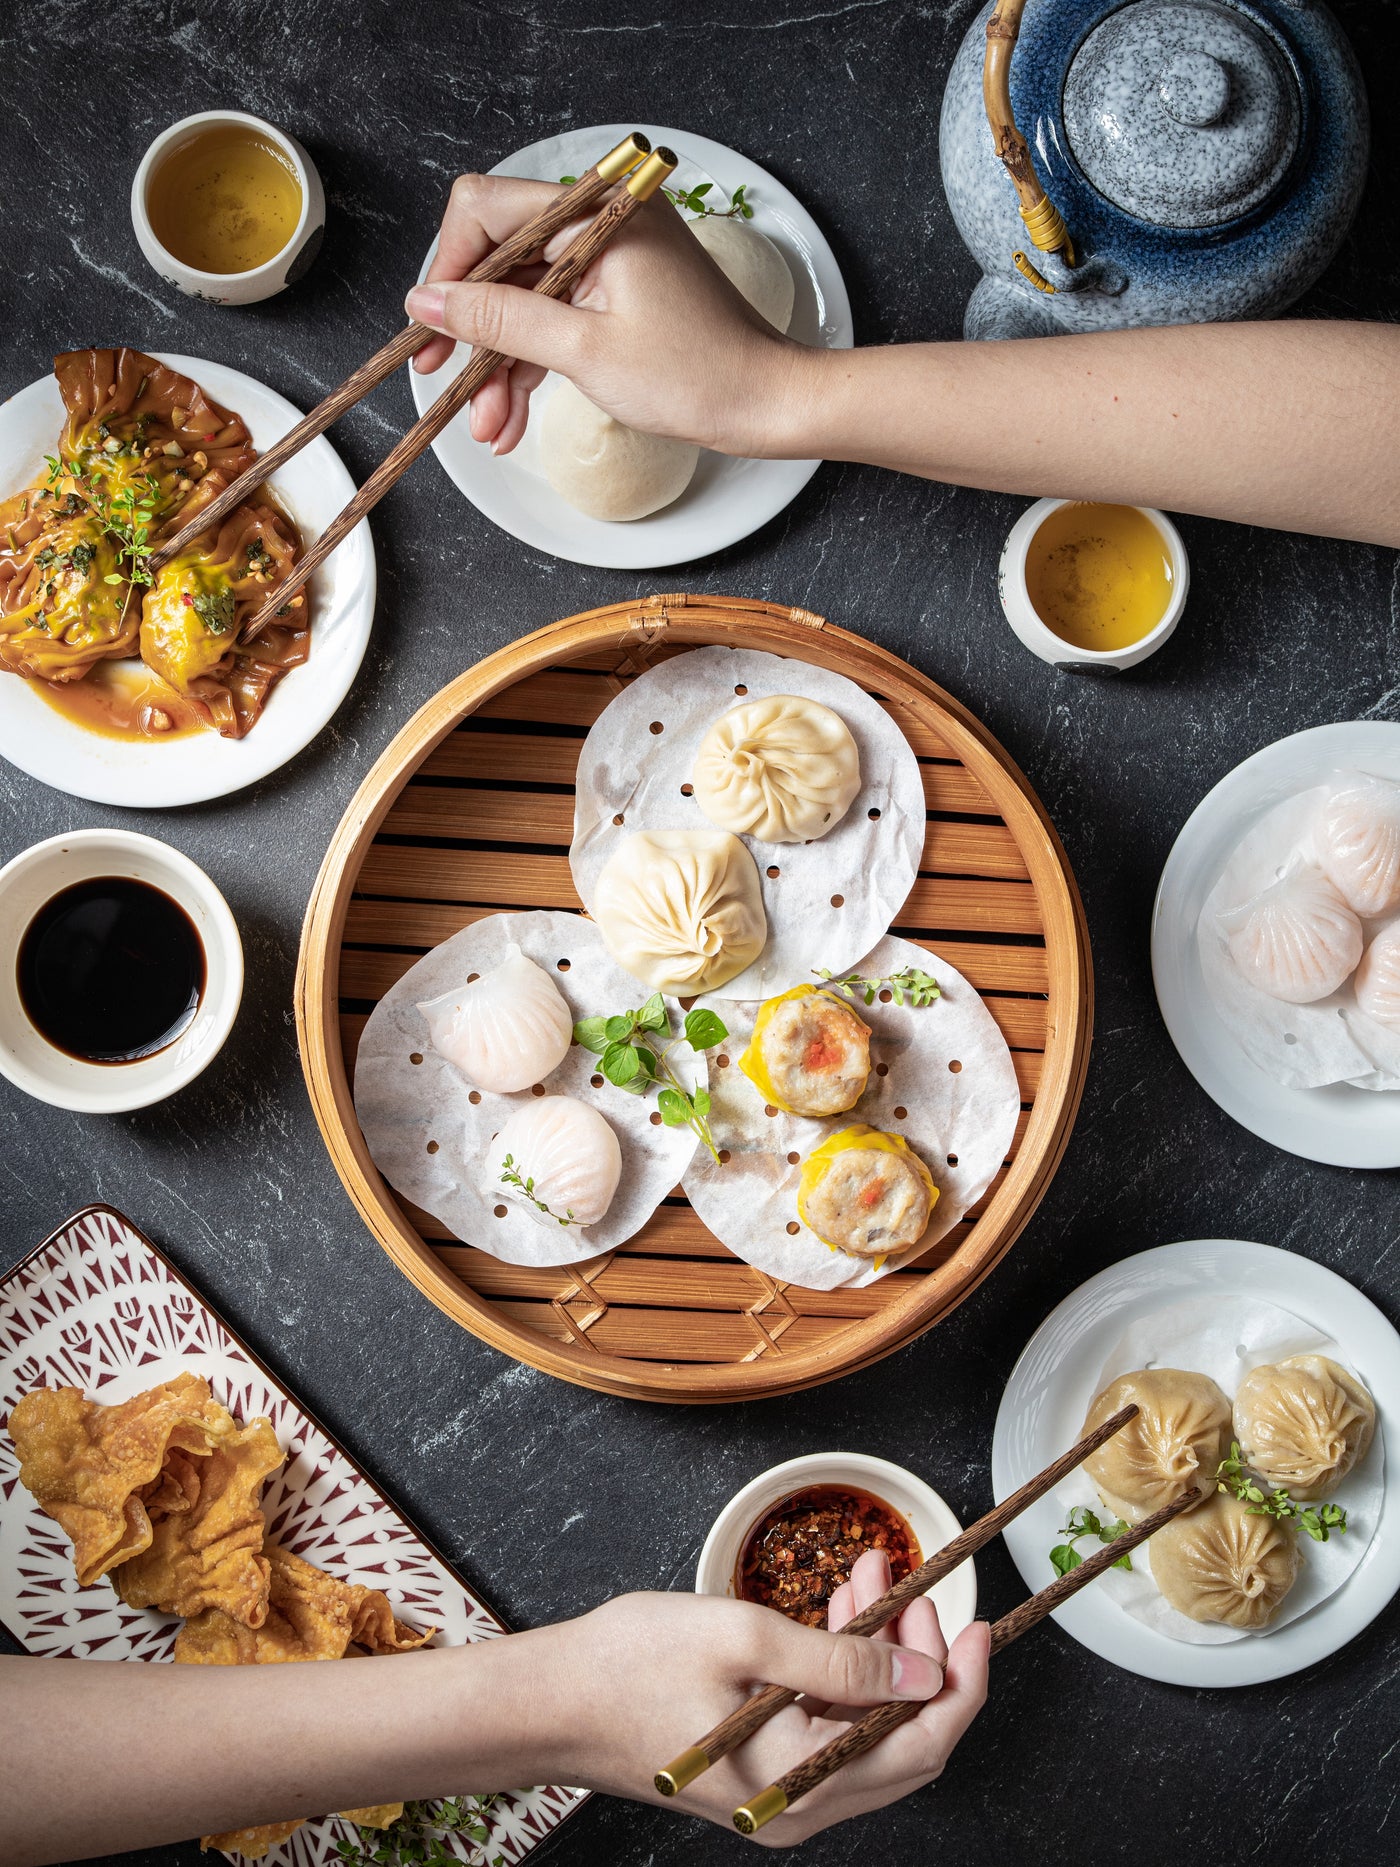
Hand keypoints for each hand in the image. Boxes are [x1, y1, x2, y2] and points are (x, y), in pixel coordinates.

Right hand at [405, 173, 812, 459]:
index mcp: (599, 211)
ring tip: (487, 426)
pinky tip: (509, 417)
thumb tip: (428, 303)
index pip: (487, 210)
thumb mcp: (584, 352)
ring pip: (525, 299)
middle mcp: (602, 220)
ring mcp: (609, 257)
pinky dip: (530, 365)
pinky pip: (555, 318)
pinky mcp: (617, 292)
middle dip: (474, 330)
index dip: (450, 268)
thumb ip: (500, 321)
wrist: (765, 403)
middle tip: (443, 380)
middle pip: (502, 260)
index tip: (431, 325)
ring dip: (499, 362)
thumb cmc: (697, 374)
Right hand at [554, 1550, 989, 1844]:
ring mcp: (777, 1795)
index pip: (921, 1747)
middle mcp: (798, 1806)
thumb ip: (841, 1660)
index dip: (962, 1686)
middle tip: (909, 1588)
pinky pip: (826, 1728)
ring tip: (867, 1579)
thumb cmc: (630, 1667)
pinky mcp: (757, 1774)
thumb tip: (922, 1675)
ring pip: (864, 1729)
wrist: (552, 1704)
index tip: (979, 1627)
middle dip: (919, 1660)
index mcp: (800, 1783)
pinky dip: (842, 1670)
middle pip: (901, 1742)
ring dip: (879, 1656)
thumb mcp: (744, 1639)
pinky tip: (833, 1614)